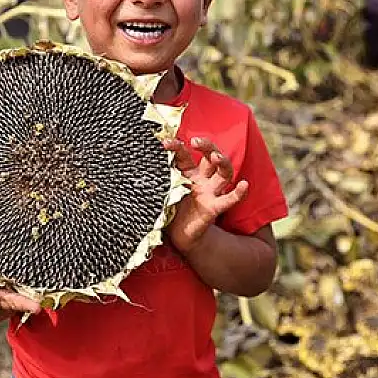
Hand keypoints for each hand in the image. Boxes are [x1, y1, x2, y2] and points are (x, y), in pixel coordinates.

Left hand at [163, 137, 249, 253]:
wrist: (178, 236)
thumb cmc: (170, 211)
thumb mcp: (160, 192)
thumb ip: (154, 180)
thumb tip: (132, 169)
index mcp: (186, 173)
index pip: (184, 155)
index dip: (176, 146)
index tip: (165, 142)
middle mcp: (201, 180)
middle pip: (210, 157)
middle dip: (206, 146)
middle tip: (195, 141)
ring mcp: (210, 192)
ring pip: (224, 172)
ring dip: (222, 162)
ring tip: (216, 156)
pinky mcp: (214, 208)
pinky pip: (228, 200)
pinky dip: (238, 193)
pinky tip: (244, 185)